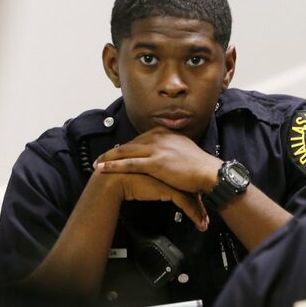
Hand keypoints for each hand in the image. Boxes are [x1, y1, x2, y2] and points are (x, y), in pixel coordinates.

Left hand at [95, 127, 222, 193]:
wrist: (209, 173)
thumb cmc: (199, 167)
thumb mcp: (184, 150)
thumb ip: (171, 148)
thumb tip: (165, 154)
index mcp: (164, 133)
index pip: (139, 139)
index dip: (126, 147)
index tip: (116, 153)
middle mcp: (158, 136)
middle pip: (129, 144)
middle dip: (113, 152)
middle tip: (100, 158)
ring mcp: (156, 148)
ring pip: (125, 152)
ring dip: (108, 158)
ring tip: (96, 164)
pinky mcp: (154, 162)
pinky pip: (129, 163)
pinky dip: (114, 166)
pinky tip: (103, 169)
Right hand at [99, 169, 208, 230]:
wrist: (113, 182)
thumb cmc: (124, 178)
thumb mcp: (142, 172)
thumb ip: (153, 175)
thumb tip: (158, 184)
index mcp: (165, 159)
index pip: (184, 174)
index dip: (192, 189)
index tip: (199, 200)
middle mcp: (170, 167)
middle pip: (191, 183)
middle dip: (200, 201)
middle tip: (206, 214)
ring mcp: (170, 177)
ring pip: (192, 194)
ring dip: (199, 210)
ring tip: (204, 222)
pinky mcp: (167, 188)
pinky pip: (185, 202)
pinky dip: (194, 214)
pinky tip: (199, 223)